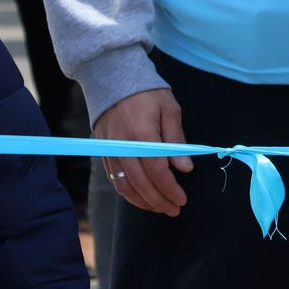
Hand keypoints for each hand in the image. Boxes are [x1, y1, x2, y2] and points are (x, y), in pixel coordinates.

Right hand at [95, 88, 192, 215]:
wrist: (112, 79)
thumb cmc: (147, 93)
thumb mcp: (169, 110)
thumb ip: (176, 140)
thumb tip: (185, 168)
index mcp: (141, 133)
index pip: (157, 170)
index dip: (169, 188)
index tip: (182, 199)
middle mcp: (122, 145)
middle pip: (141, 182)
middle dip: (159, 200)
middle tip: (174, 210)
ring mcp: (109, 149)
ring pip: (124, 185)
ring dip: (142, 201)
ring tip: (160, 209)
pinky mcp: (102, 151)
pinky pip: (114, 178)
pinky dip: (127, 192)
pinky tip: (141, 198)